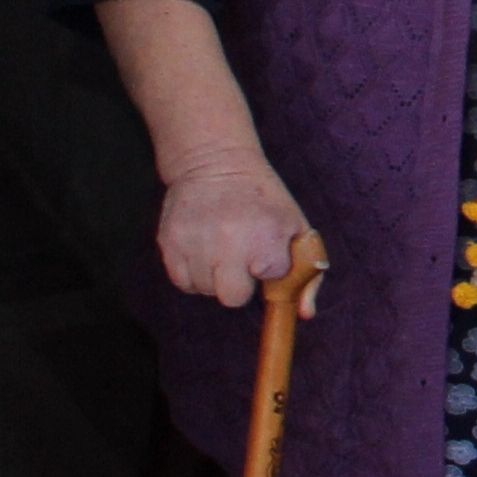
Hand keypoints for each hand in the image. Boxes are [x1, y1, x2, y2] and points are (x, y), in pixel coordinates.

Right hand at [157, 159, 317, 310]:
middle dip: (239, 283)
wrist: (216, 160)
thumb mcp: (295, 226)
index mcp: (267, 236)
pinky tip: (203, 249)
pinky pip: (182, 282)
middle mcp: (230, 241)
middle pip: (233, 298)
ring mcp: (196, 243)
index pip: (270, 278)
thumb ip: (306, 274)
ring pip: (205, 290)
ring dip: (214, 276)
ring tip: (220, 246)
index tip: (266, 247)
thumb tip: (305, 316)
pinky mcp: (169, 243)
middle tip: (240, 257)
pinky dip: (193, 273)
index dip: (269, 266)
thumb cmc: (261, 198)